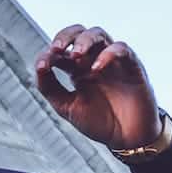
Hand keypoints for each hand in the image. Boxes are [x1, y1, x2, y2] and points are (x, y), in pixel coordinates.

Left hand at [33, 25, 159, 149]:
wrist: (127, 139)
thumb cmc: (99, 123)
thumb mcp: (67, 107)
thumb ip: (50, 87)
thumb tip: (39, 66)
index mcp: (76, 70)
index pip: (59, 51)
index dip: (47, 54)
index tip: (42, 67)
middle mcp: (93, 61)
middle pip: (79, 32)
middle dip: (65, 36)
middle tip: (56, 48)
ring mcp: (112, 62)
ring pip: (99, 34)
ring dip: (84, 40)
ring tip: (75, 55)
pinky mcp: (132, 67)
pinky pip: (122, 49)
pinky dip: (108, 54)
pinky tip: (95, 68)